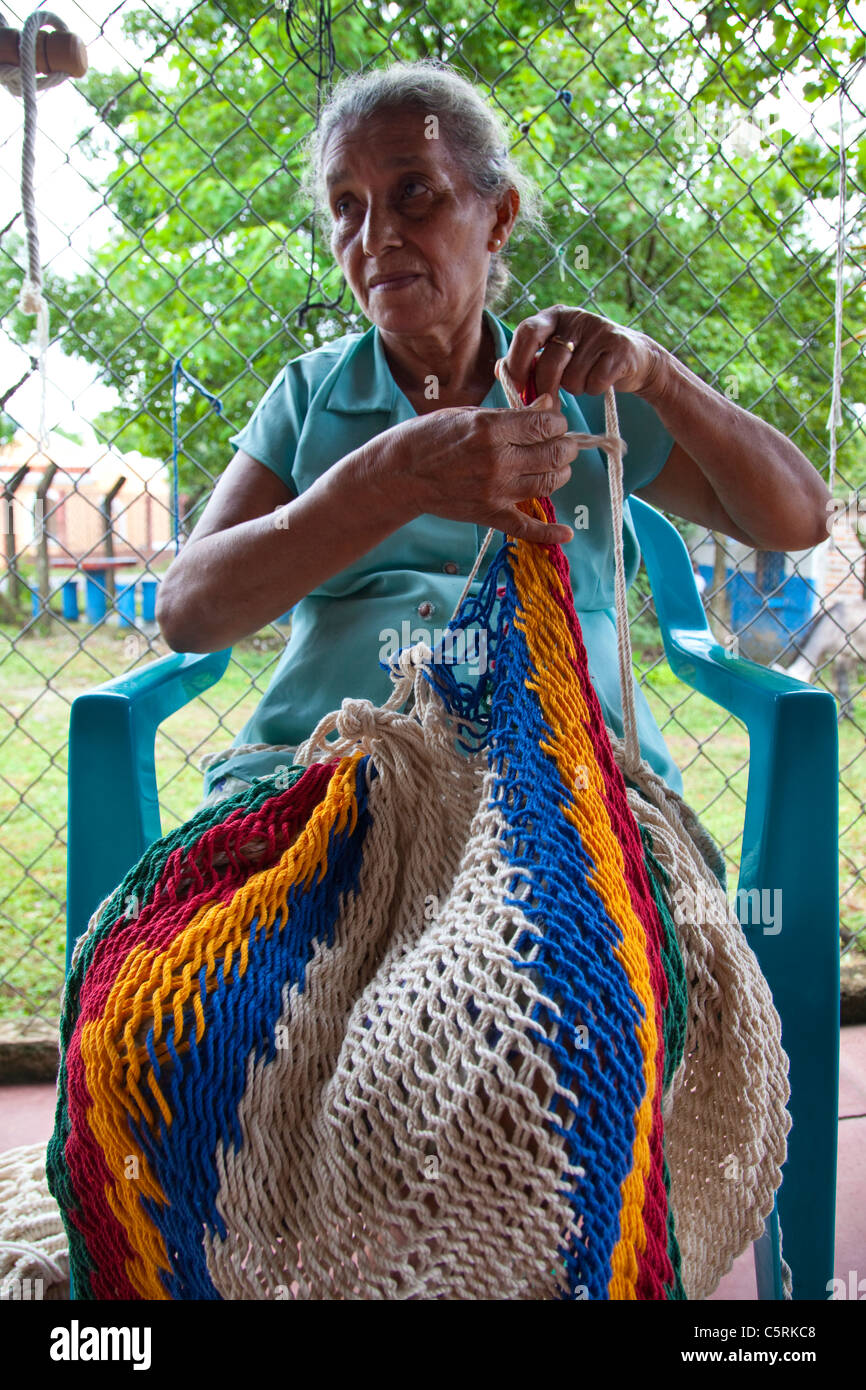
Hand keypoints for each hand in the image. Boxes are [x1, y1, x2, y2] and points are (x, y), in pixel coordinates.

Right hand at [372, 397, 583, 543]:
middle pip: (553, 454)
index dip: (557, 421)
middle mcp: (498, 461)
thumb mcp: (467, 414)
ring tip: (557, 466)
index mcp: (492, 429)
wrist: (399, 474)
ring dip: (561, 473)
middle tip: (562, 443)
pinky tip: (566, 532)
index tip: (553, 422)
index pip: (545, 424)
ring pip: (548, 484)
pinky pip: (526, 527)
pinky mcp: (489, 514)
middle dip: (565, 446)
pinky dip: (549, 533)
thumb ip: (509, 414)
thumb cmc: (428, 437)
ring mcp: (495, 490)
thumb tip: (545, 406)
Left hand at [504, 304, 668, 402]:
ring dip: (575, 389)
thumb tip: (499, 369)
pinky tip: (601, 381)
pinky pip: (595, 382)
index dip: (518, 363)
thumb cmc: (586, 360)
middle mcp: (575, 317)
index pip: (526, 333)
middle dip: (545, 389)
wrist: (636, 359)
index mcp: (553, 316)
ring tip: (583, 380)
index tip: (518, 388)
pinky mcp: (619, 347)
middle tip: (548, 403)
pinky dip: (594, 389)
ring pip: (572, 378)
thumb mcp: (555, 354)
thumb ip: (529, 361)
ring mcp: (599, 330)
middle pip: (549, 362)